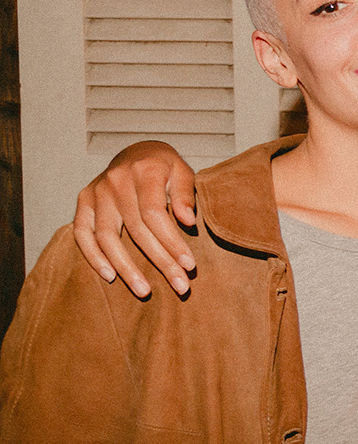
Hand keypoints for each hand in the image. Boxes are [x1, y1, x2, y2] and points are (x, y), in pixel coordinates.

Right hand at [72, 141, 198, 298]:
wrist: (137, 152)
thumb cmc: (165, 167)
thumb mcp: (182, 171)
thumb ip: (185, 194)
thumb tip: (188, 222)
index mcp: (144, 171)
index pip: (156, 214)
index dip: (172, 242)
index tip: (189, 266)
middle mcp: (116, 181)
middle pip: (136, 229)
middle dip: (160, 261)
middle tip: (179, 286)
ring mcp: (96, 191)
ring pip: (107, 236)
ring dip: (125, 267)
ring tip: (144, 291)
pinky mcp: (83, 201)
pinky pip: (82, 232)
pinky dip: (93, 256)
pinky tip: (109, 276)